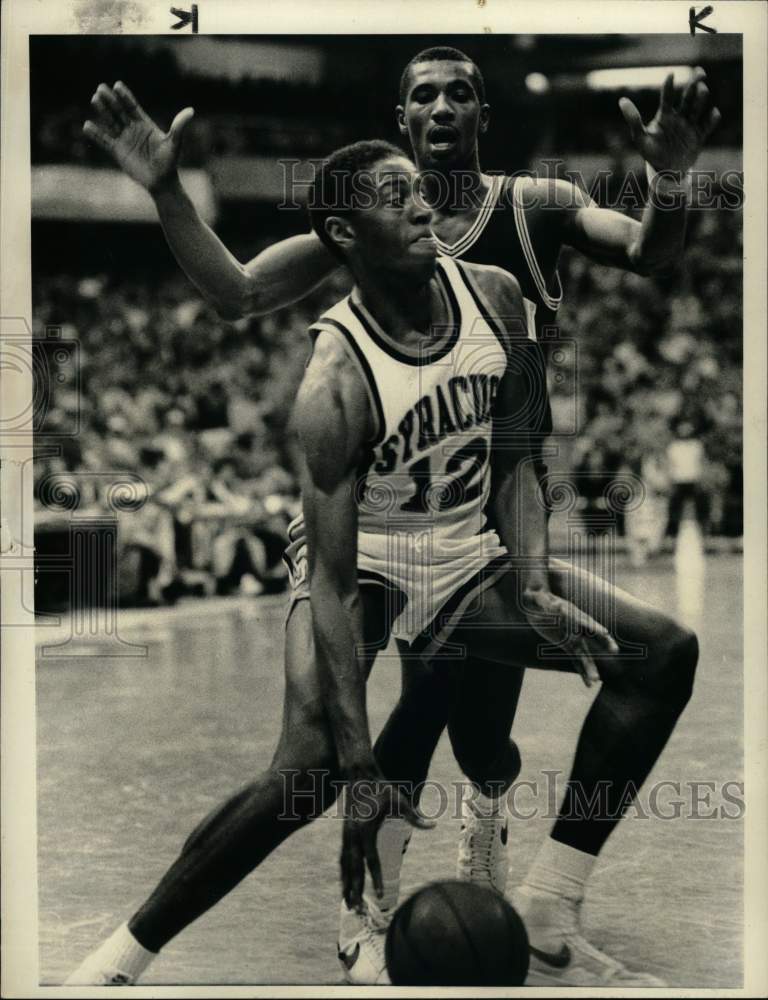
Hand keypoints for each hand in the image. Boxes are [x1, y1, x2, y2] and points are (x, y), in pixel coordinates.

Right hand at [83, 81, 193, 193]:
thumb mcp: (174, 143)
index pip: (132, 107)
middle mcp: (133, 130)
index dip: (125, 97)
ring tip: (95, 99)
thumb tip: (191, 111)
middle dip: (110, 100)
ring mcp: (125, 140)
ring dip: (102, 111)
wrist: (161, 183)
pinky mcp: (118, 152)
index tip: (117, 85)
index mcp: (145, 125)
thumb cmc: (169, 163)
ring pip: (111, 122)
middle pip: (119, 111)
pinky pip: (104, 141)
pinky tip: (87, 125)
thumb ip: (179, 127)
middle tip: (101, 88)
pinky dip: (96, 134)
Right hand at [341, 772, 434, 912]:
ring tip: (348, 904)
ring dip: (345, 885)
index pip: (371, 859)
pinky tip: (345, 884)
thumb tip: (433, 825)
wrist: (359, 775)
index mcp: (365, 829)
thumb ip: (414, 816)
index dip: (376, 878)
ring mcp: (346, 834)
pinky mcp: (344, 833)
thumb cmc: (381, 787)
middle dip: (354, 890)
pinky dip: (343, 873)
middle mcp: (352, 834)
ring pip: (344, 865)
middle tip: (357, 910)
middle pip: (352, 868)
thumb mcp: (399, 800)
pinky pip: (342, 858)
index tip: (381, 895)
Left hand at [522, 587, 618, 687]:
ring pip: (584, 654)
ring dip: (590, 667)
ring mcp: (573, 638)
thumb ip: (544, 603)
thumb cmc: (537, 599)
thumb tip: (553, 606)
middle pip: (593, 636)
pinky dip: (582, 671)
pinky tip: (588, 683)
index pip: (584, 620)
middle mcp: (576, 627)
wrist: (537, 604)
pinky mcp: (567, 645)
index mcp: (571, 614)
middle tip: (615, 650)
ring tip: (595, 680)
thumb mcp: (538, 599)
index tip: (603, 631)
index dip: (593, 626)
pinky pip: (576, 660)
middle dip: (604, 643)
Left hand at [619, 68, 720, 174]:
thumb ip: (634, 120)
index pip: (667, 97)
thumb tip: (622, 100)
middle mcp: (679, 116)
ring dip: (701, 98)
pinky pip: (707, 126)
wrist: (666, 170)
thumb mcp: (640, 138)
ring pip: (698, 108)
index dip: (669, 86)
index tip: (670, 75)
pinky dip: (711, 120)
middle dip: (694, 85)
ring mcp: (690, 125)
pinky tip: (713, 113)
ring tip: (702, 90)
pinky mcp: (699, 136)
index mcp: (665, 115)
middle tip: (699, 74)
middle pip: (688, 97)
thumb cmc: (651, 152)